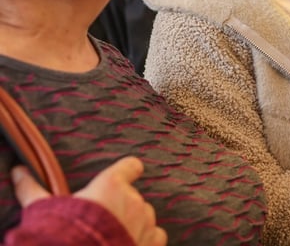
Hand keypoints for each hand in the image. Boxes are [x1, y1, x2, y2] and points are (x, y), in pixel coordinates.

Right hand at [12, 156, 166, 245]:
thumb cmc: (63, 233)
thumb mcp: (44, 209)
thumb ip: (33, 189)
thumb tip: (19, 171)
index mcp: (110, 184)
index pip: (131, 165)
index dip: (128, 170)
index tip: (126, 175)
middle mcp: (133, 200)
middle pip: (133, 196)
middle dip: (121, 206)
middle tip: (101, 221)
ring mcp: (146, 221)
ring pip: (145, 216)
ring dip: (134, 223)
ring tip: (112, 236)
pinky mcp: (153, 241)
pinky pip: (156, 234)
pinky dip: (146, 239)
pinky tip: (129, 244)